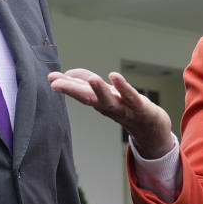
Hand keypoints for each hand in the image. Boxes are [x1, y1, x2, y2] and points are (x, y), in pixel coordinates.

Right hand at [48, 69, 173, 157]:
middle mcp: (108, 106)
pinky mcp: (141, 108)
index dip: (66, 85)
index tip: (50, 78)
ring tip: (91, 79)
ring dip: (99, 91)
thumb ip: (88, 83)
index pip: (80, 92)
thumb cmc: (127, 109)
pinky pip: (131, 97)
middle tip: (55, 83)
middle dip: (71, 90)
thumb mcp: (106, 94)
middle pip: (88, 98)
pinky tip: (114, 76)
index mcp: (99, 102)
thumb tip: (68, 73)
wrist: (152, 130)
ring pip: (109, 100)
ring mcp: (125, 108)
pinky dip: (123, 87)